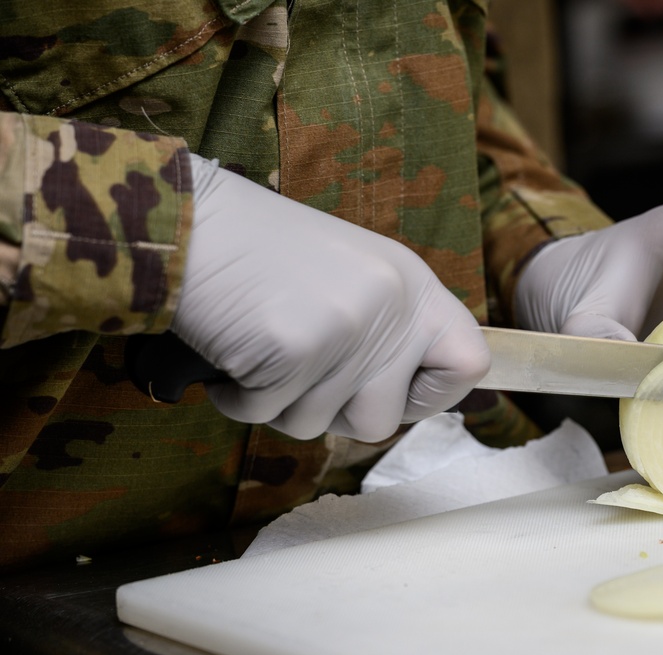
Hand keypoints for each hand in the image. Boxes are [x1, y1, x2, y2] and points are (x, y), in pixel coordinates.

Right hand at [171, 154, 489, 440]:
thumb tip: (406, 399)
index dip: (429, 394)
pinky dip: (238, 397)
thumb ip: (390, 330)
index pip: (471, 363)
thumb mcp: (353, 276)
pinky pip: (265, 415)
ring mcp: (346, 327)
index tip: (388, 388)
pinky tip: (232, 350)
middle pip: (383, 420)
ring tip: (262, 346)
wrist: (191, 221)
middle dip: (333, 412)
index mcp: (412, 283)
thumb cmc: (263, 255)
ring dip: (279, 403)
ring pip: (319, 426)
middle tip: (300, 369)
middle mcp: (391, 304)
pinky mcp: (294, 349)